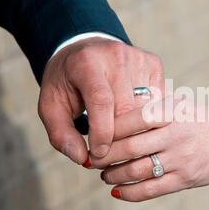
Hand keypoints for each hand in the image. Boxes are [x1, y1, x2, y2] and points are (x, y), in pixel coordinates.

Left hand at [38, 37, 163, 164]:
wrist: (84, 51)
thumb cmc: (68, 83)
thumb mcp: (51, 107)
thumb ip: (61, 134)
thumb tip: (82, 158)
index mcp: (86, 62)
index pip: (101, 100)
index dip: (102, 131)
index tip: (98, 153)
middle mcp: (116, 55)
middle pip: (126, 108)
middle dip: (118, 135)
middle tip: (106, 150)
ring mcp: (138, 57)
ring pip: (145, 108)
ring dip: (133, 128)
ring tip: (117, 133)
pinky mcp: (154, 63)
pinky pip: (157, 101)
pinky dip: (145, 116)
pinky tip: (131, 115)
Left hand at [88, 97, 208, 201]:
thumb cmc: (204, 117)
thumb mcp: (181, 103)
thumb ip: (153, 106)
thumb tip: (117, 111)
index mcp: (172, 111)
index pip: (129, 119)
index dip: (106, 128)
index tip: (94, 133)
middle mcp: (175, 135)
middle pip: (127, 147)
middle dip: (103, 154)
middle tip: (91, 157)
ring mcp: (180, 159)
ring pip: (135, 171)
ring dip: (113, 174)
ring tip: (103, 174)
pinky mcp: (185, 179)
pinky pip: (151, 190)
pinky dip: (129, 192)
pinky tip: (116, 190)